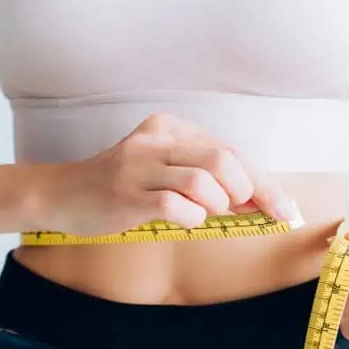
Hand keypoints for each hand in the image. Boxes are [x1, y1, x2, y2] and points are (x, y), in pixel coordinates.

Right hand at [29, 113, 298, 234]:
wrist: (62, 195)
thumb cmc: (121, 187)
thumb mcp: (163, 171)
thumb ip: (206, 181)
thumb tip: (258, 202)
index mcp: (170, 128)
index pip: (230, 151)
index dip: (264, 184)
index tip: (286, 212)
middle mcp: (156, 140)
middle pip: (223, 160)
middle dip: (245, 192)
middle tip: (238, 211)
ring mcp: (139, 166)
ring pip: (203, 179)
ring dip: (217, 204)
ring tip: (206, 213)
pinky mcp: (126, 194)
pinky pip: (176, 205)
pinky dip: (192, 218)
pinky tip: (184, 220)